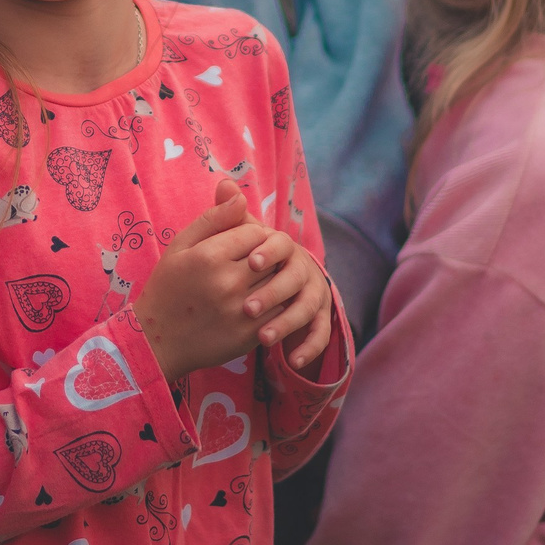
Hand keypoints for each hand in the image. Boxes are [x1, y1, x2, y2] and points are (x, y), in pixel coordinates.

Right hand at [136, 181, 273, 381]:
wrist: (158, 341)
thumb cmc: (169, 287)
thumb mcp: (181, 245)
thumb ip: (212, 218)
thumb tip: (237, 192)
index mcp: (209, 256)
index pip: (254, 231)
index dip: (250, 234)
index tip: (240, 243)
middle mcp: (228, 283)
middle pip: (270, 256)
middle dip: (264, 255)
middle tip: (249, 262)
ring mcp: (241, 311)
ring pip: (278, 283)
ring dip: (271, 279)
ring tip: (252, 282)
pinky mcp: (250, 335)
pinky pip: (279, 311)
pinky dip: (273, 304)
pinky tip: (255, 303)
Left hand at [236, 226, 335, 370]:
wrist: (264, 287)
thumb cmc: (244, 261)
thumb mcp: (234, 242)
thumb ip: (229, 217)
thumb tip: (223, 183)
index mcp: (282, 245)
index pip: (281, 243)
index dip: (268, 252)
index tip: (251, 263)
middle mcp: (302, 267)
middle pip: (295, 276)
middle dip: (274, 292)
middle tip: (248, 308)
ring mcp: (313, 293)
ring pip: (307, 307)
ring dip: (287, 322)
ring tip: (262, 338)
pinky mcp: (318, 318)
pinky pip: (320, 333)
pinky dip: (310, 347)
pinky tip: (292, 361)